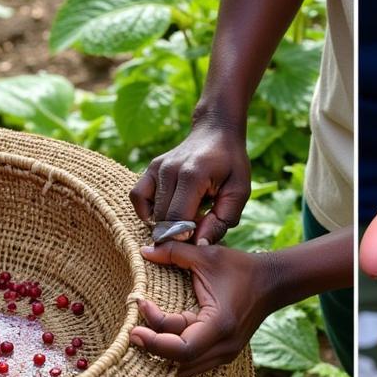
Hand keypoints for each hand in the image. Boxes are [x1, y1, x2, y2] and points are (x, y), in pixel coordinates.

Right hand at [130, 119, 251, 244]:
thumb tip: (198, 245)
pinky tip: (165, 212)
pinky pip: (138, 198)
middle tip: (196, 227)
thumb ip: (220, 221)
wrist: (216, 131)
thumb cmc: (231, 165)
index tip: (198, 236)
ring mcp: (157, 168)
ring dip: (166, 223)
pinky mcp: (150, 169)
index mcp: (193, 175)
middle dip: (178, 232)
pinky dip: (147, 211)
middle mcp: (170, 170)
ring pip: (151, 213)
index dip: (186, 236)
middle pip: (163, 220)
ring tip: (185, 217)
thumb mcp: (238, 193)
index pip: (178, 219)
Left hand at [130, 242, 272, 376]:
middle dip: (154, 346)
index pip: (180, 348)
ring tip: (144, 333)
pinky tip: (160, 338)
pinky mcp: (223, 353)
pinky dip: (175, 352)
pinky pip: (193, 361)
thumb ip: (174, 252)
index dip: (154, 337)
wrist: (272, 283)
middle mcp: (224, 347)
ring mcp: (225, 354)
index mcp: (220, 325)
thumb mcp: (207, 255)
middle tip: (132, 330)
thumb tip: (144, 251)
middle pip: (179, 361)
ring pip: (185, 366)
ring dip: (163, 352)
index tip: (140, 310)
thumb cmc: (241, 268)